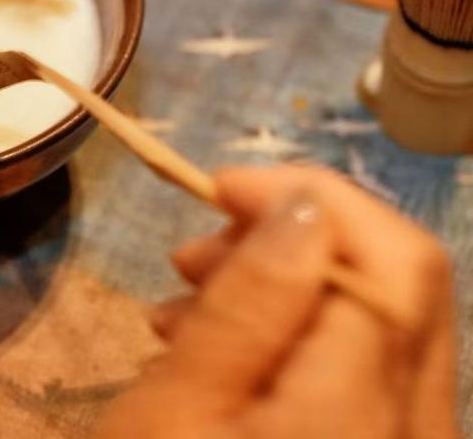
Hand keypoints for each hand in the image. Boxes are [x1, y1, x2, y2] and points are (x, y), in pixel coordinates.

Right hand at [97, 164, 456, 438]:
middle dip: (299, 237)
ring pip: (386, 322)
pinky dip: (305, 338)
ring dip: (293, 285)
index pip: (388, 254)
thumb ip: (250, 301)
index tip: (214, 190)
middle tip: (191, 257)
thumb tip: (300, 203)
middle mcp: (425, 427)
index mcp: (368, 408)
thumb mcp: (179, 407)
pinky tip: (231, 360)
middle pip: (403, 281)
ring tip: (187, 306)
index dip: (309, 195)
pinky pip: (372, 372)